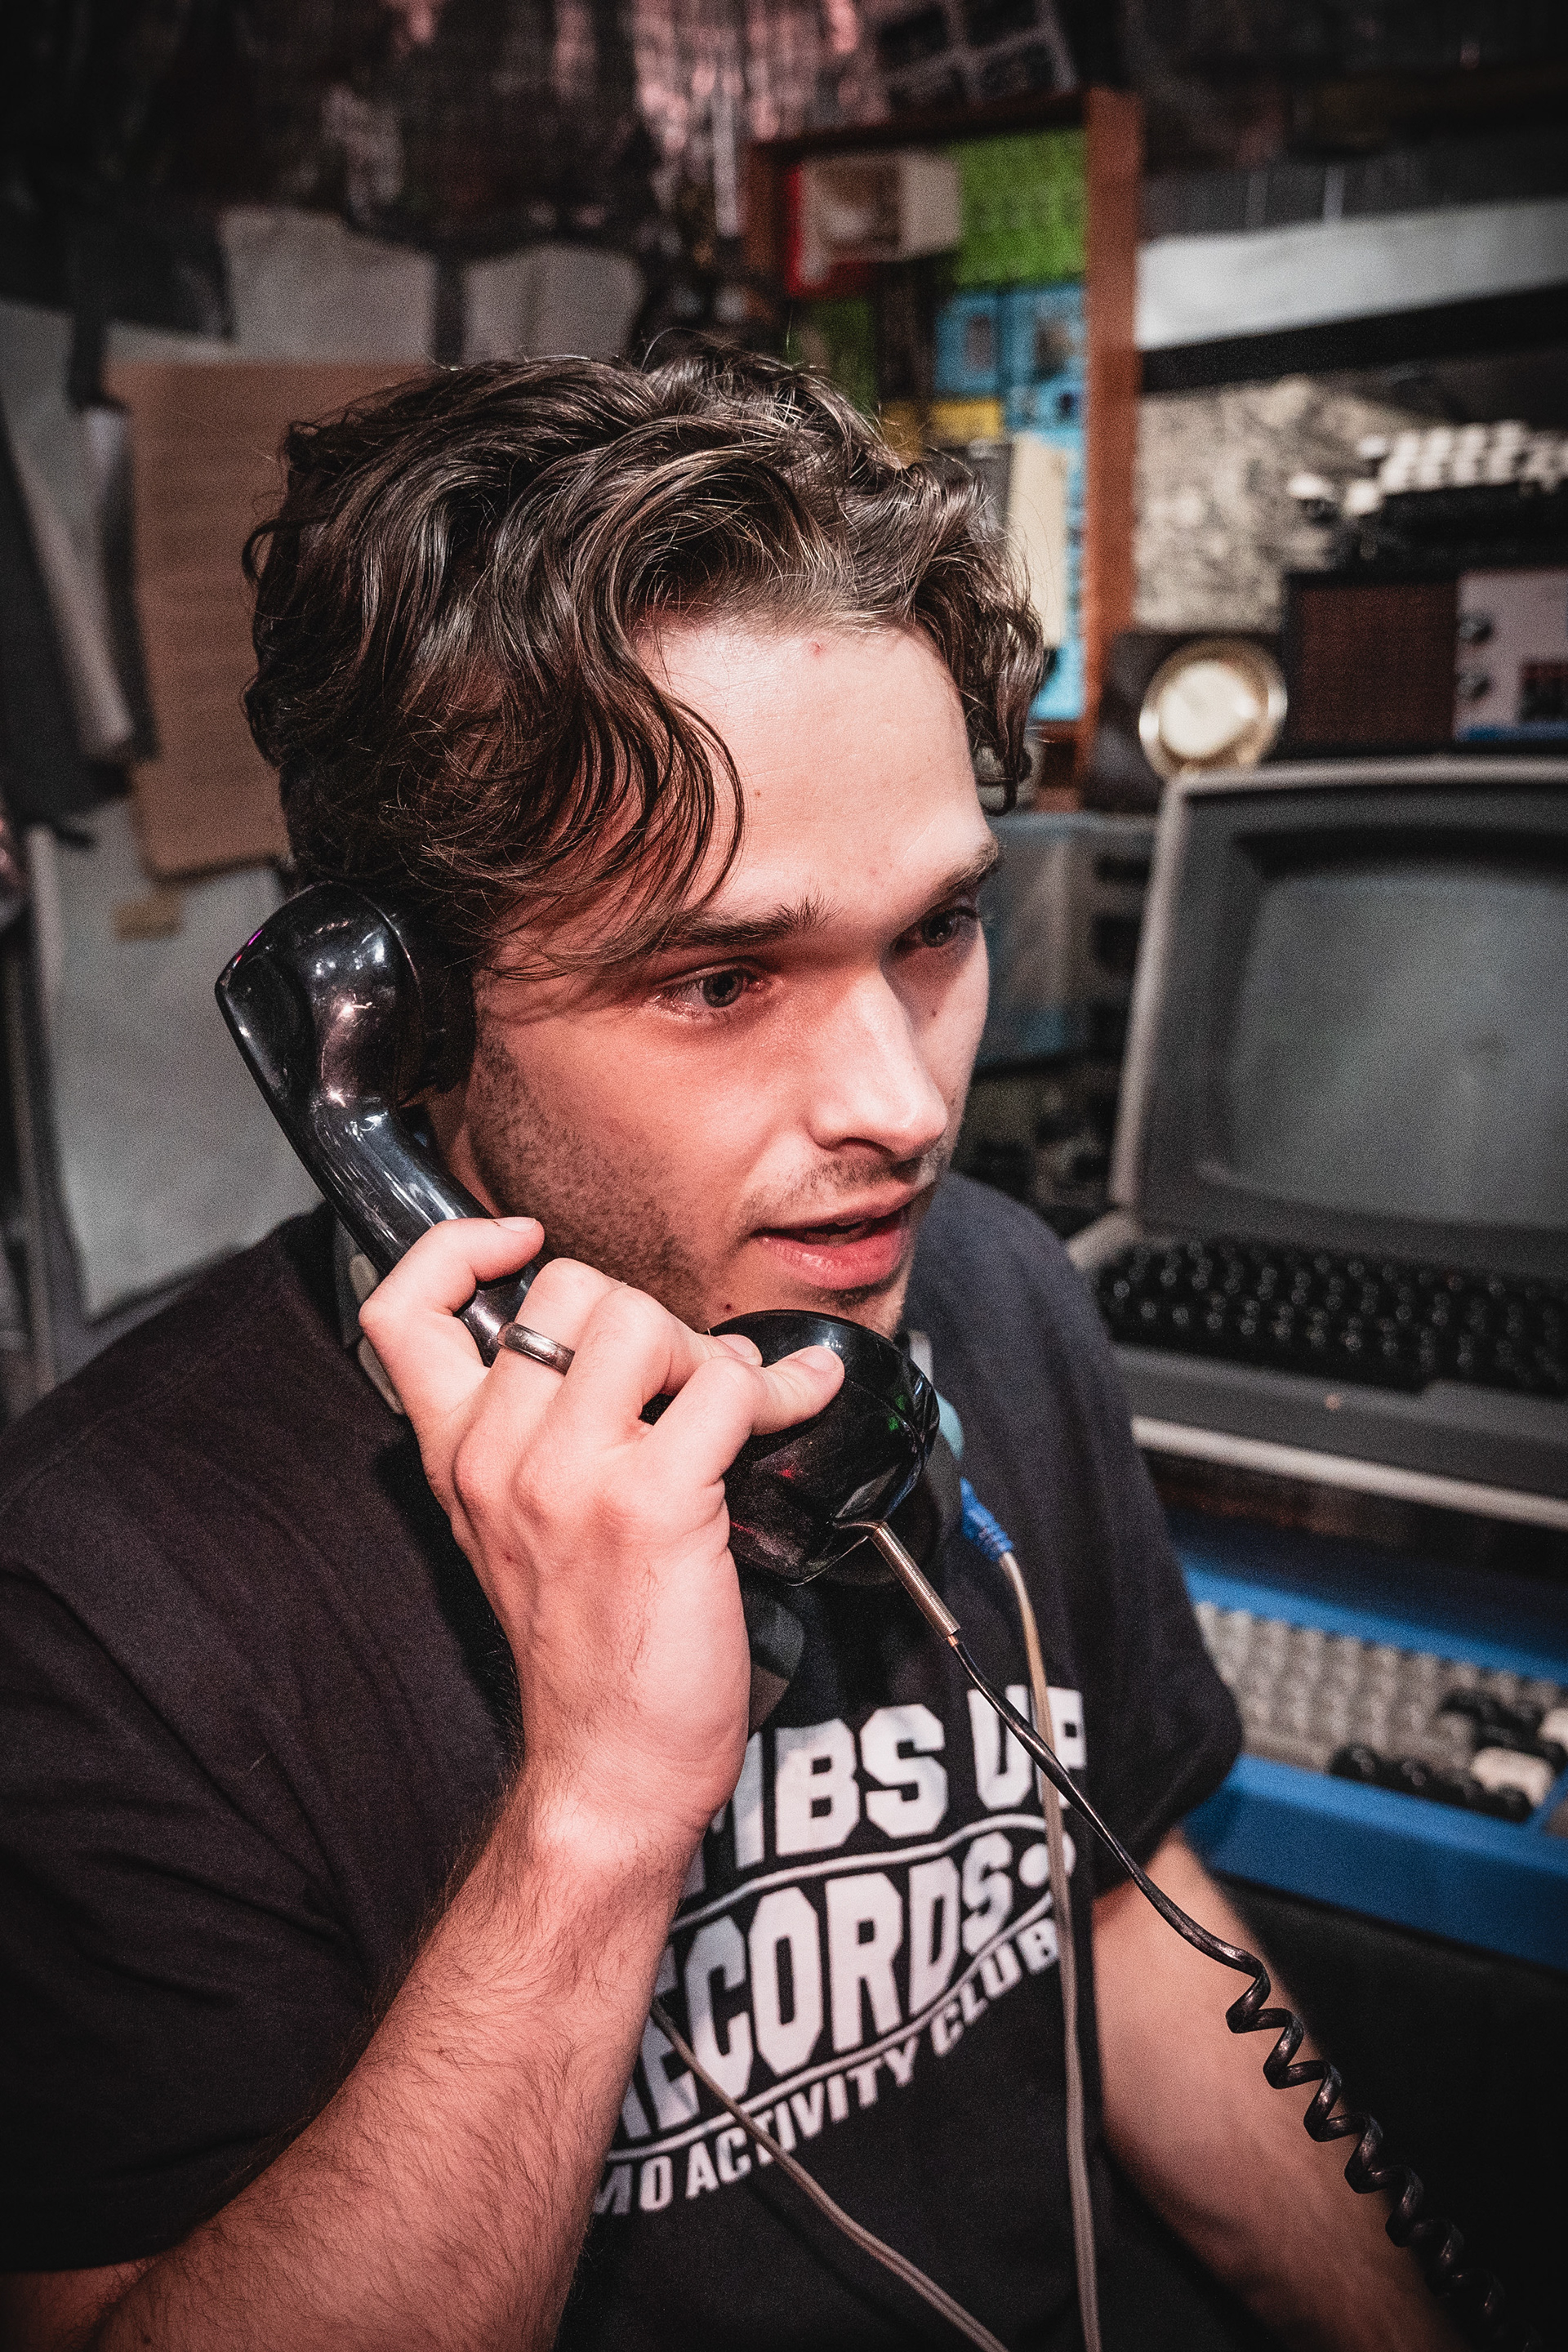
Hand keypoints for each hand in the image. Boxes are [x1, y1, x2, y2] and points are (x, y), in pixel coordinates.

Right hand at [359, 1221, 842, 1854]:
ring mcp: (572, 1479)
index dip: (459, 1247)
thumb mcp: (517, 1529)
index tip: (521, 1244)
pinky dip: (777, 1389)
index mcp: (457, 1457)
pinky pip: (727, 1387)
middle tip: (678, 1381)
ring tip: (724, 1408)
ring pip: (644, 1319)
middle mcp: (499, 1458)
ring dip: (705, 1352)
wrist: (610, 1769)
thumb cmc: (585, 1651)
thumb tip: (626, 1338)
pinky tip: (792, 1409)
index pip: (406, 1308)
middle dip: (645, 1316)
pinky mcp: (655, 1505)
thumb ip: (538, 1432)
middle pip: (568, 1288)